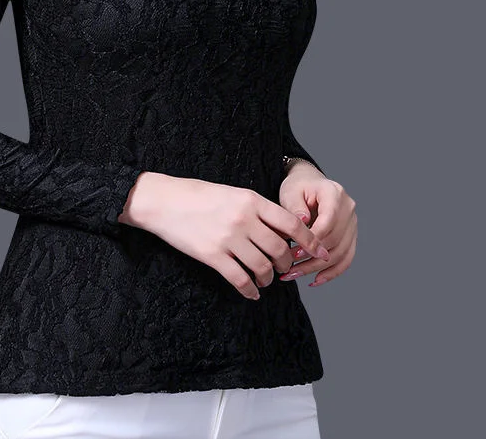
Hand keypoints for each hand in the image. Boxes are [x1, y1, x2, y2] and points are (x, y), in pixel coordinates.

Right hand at [121, 172, 331, 300]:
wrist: (164, 201)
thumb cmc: (199, 195)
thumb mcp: (233, 193)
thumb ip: (257, 209)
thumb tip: (283, 230)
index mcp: (251, 200)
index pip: (291, 223)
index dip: (310, 240)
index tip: (321, 251)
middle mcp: (244, 219)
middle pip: (279, 249)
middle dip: (286, 264)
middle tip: (284, 269)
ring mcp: (228, 239)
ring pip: (262, 268)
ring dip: (268, 279)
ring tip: (265, 281)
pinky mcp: (212, 256)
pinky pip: (240, 279)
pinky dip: (250, 290)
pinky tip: (251, 293)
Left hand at [277, 161, 356, 286]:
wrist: (308, 184)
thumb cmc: (298, 187)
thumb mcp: (291, 192)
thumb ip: (295, 207)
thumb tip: (304, 222)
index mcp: (335, 194)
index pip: (328, 222)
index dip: (312, 240)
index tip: (293, 252)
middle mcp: (348, 209)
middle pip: (335, 241)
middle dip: (311, 258)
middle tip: (289, 267)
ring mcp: (352, 224)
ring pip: (340, 254)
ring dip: (318, 268)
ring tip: (294, 274)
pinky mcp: (351, 236)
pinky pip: (346, 259)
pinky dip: (331, 272)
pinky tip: (314, 280)